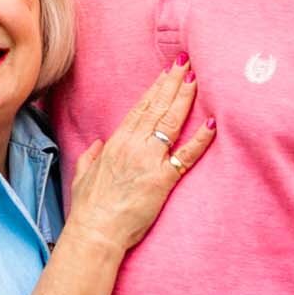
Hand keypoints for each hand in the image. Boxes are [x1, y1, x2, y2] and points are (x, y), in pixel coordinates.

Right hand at [67, 58, 216, 252]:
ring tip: (196, 79)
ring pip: (171, 122)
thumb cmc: (88, 208)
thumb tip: (98, 144)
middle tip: (186, 62)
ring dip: (185, 99)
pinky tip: (212, 125)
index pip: (140, 108)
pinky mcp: (163, 179)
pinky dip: (200, 140)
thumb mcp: (82, 176)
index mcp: (115, 143)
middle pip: (157, 108)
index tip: (166, 72)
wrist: (95, 231)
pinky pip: (186, 155)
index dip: (155, 88)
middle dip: (173, 83)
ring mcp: (149, 160)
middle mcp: (133, 146)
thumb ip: (90, 156)